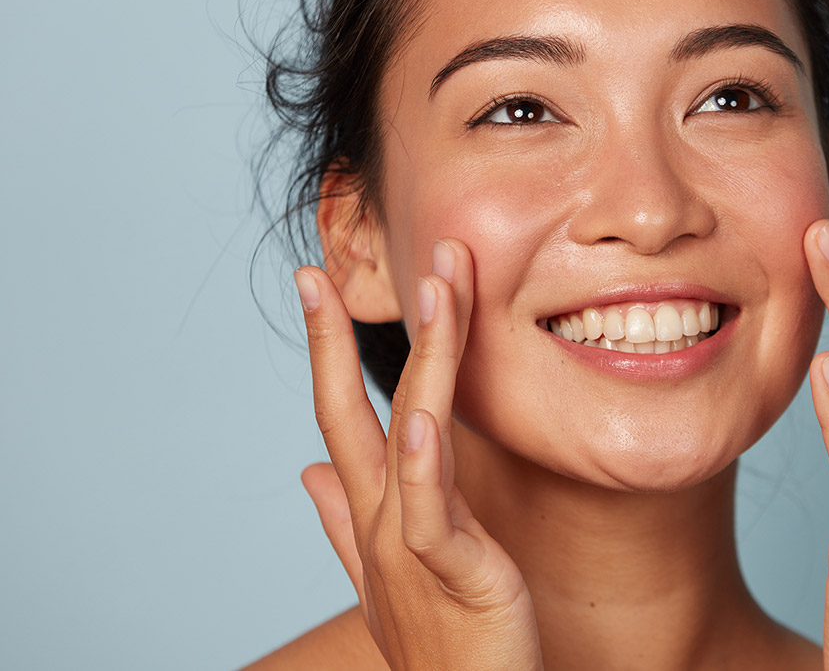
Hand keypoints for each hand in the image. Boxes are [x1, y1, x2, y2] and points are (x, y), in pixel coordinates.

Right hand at [293, 239, 542, 670]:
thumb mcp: (391, 573)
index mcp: (372, 512)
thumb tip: (304, 473)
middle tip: (325, 268)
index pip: (342, 415)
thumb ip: (344, 522)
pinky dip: (423, 464)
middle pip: (357, 411)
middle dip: (339, 338)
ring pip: (410, 433)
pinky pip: (432, 511)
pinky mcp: (451, 571)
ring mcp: (409, 545)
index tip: (316, 285)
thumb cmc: (442, 644)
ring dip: (423, 356)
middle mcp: (380, 520)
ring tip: (434, 287)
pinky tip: (421, 419)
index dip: (325, 350)